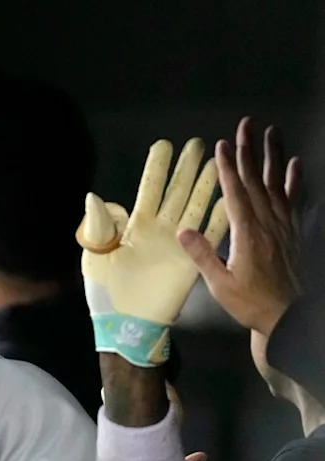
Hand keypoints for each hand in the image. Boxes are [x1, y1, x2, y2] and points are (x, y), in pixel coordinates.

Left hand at [78, 138, 228, 366]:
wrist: (124, 325)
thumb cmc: (105, 292)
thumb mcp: (96, 256)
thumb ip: (98, 226)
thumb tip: (93, 196)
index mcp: (134, 226)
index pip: (148, 189)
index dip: (157, 168)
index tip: (164, 145)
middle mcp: (159, 229)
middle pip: (176, 192)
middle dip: (186, 169)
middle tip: (198, 144)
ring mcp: (177, 244)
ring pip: (194, 208)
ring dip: (205, 187)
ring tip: (216, 164)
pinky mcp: (190, 262)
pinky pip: (208, 237)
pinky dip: (218, 220)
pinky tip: (228, 202)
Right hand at [178, 117, 300, 336]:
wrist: (290, 317)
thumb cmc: (251, 303)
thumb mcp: (221, 284)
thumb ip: (203, 256)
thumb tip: (183, 231)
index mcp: (248, 234)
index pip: (236, 193)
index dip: (229, 168)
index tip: (222, 146)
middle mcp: (269, 224)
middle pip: (257, 180)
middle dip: (249, 152)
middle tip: (246, 125)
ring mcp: (284, 226)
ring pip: (278, 184)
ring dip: (273, 157)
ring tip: (272, 132)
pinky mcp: (294, 232)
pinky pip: (294, 200)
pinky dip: (294, 180)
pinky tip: (295, 165)